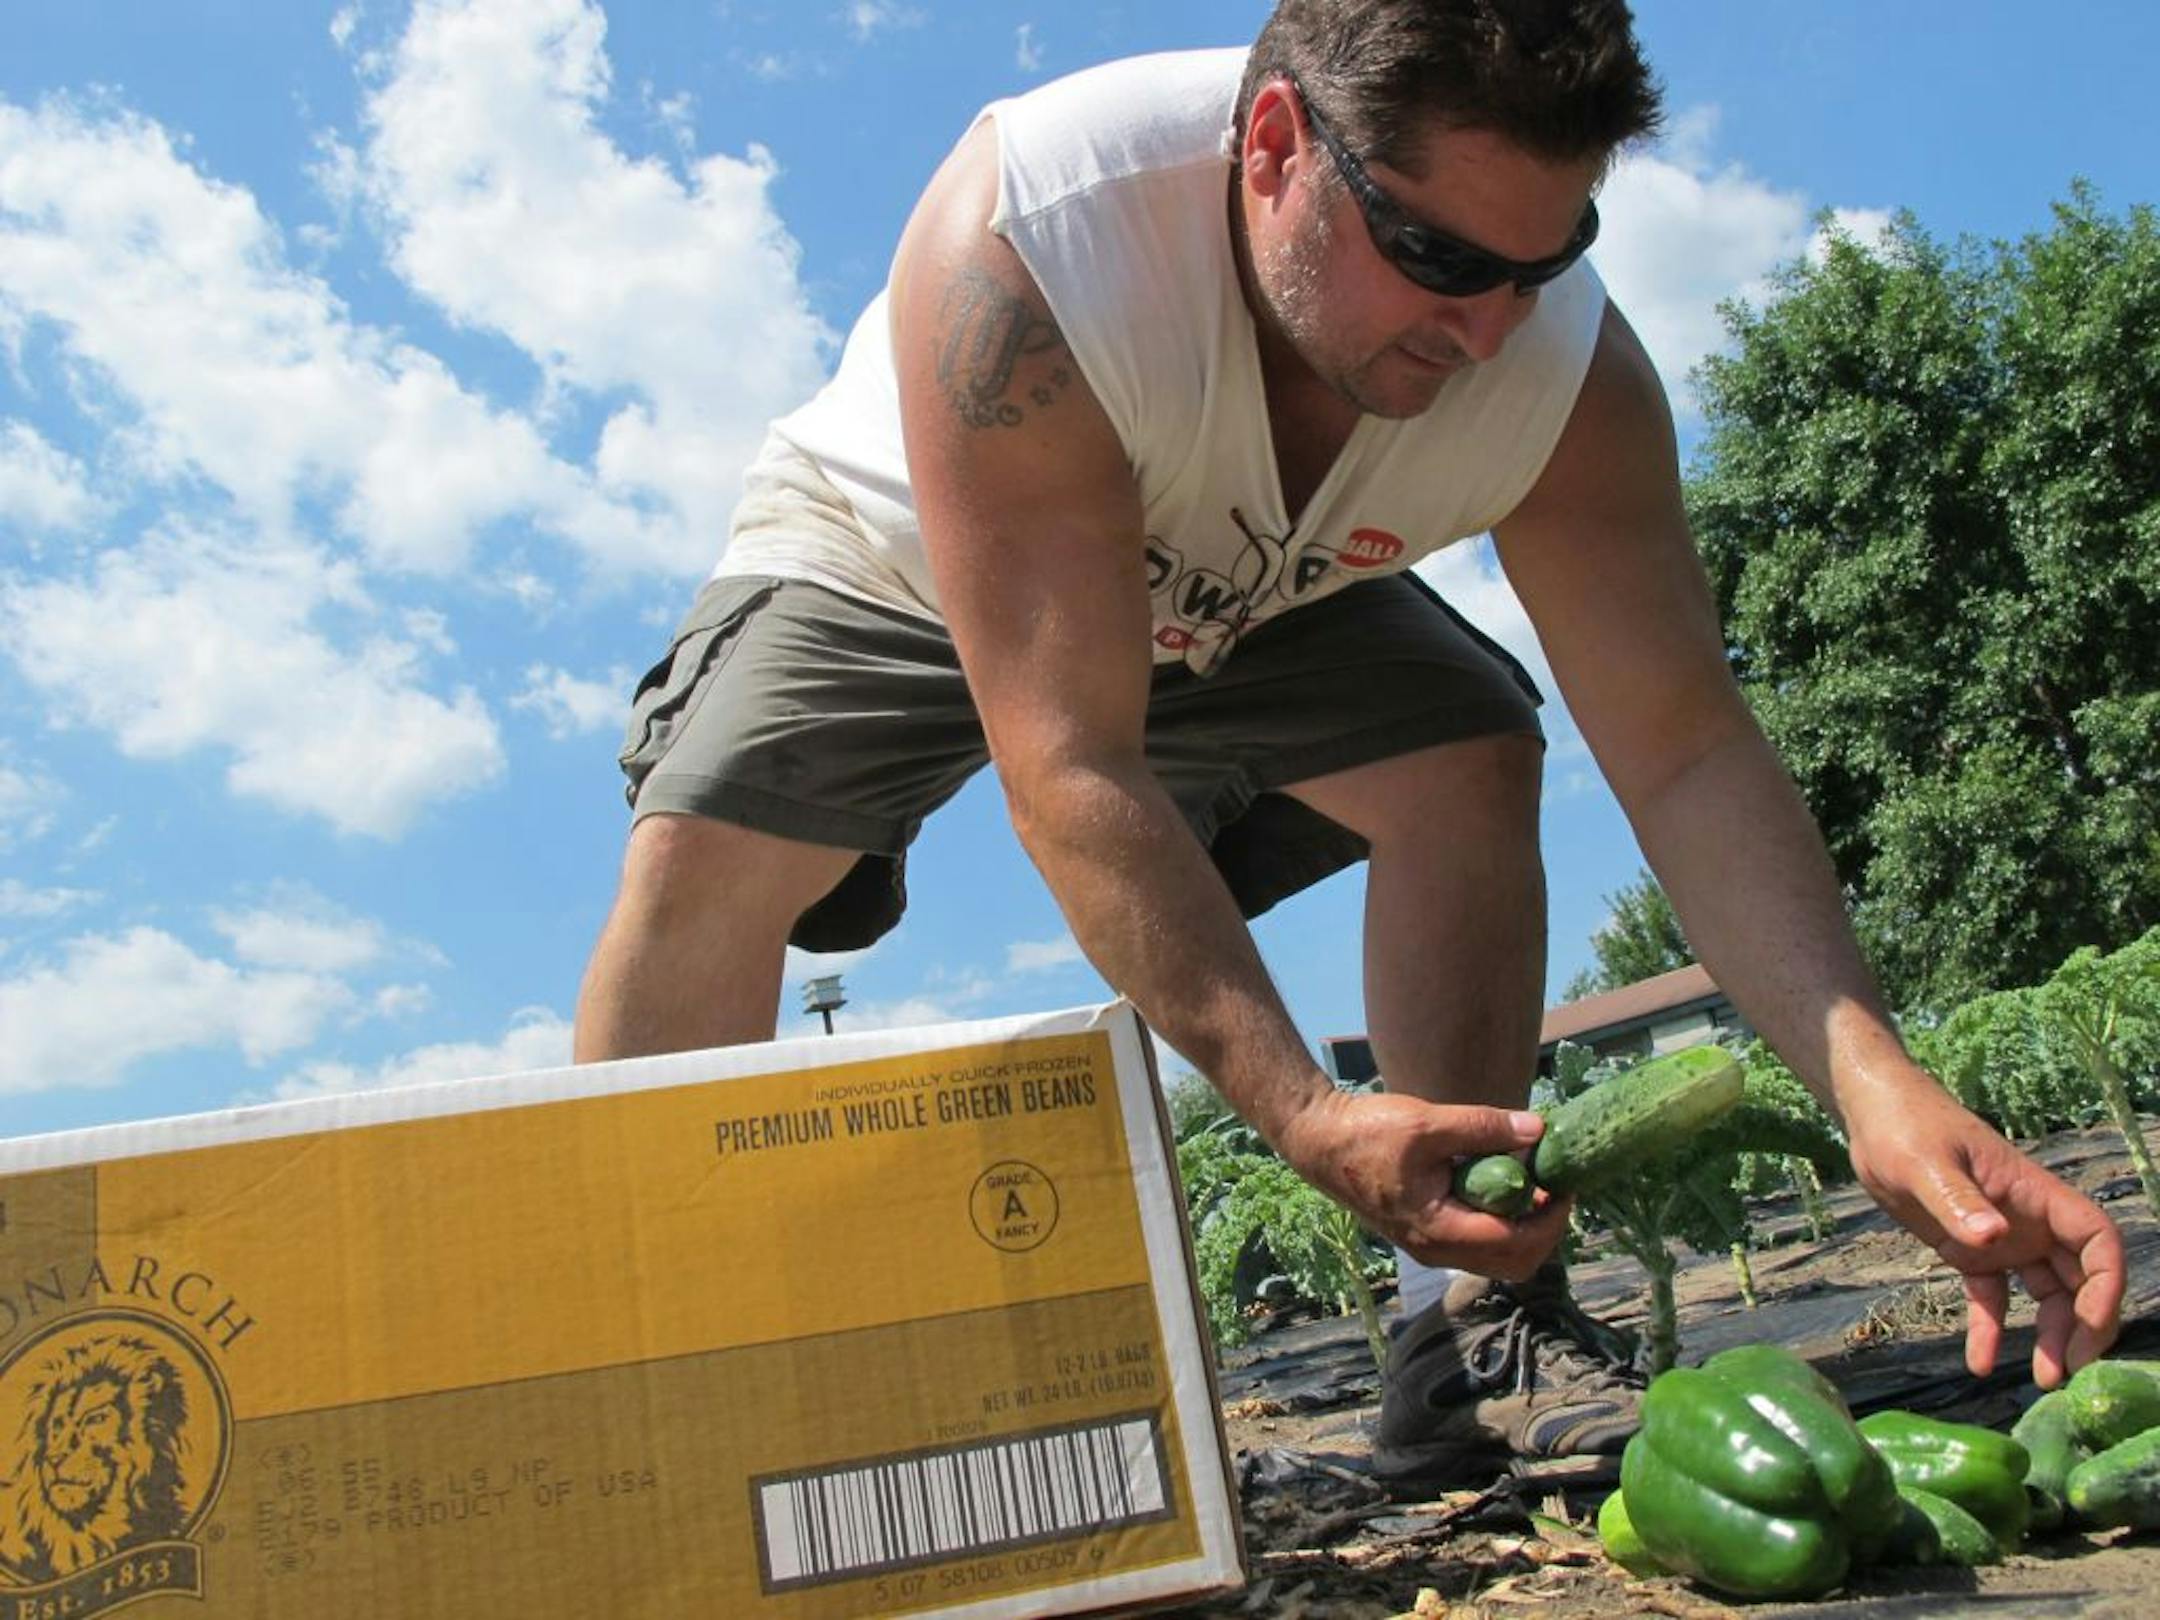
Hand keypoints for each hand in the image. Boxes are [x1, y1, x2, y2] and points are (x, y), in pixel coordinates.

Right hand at [1276, 1088, 1570, 1280]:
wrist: (1320, 1143)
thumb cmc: (1367, 1133)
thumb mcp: (1427, 1122)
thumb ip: (1483, 1127)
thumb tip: (1538, 1129)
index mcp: (1438, 1230)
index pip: (1514, 1242)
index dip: (1550, 1218)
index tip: (1564, 1182)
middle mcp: (1437, 1251)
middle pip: (1514, 1263)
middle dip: (1544, 1231)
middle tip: (1555, 1189)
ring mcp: (1431, 1247)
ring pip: (1499, 1259)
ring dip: (1525, 1229)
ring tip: (1534, 1186)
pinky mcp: (1428, 1236)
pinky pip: (1480, 1245)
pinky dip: (1503, 1224)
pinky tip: (1504, 1185)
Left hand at [1846, 1076, 2124, 1387]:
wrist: (1870, 1114)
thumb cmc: (1904, 1124)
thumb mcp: (1924, 1161)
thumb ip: (1957, 1199)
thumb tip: (1994, 1240)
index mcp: (2035, 1194)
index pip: (2097, 1241)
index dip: (2106, 1284)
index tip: (2089, 1327)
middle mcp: (2030, 1220)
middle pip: (2081, 1277)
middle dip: (2084, 1324)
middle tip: (2067, 1369)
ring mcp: (2003, 1237)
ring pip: (2046, 1294)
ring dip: (2049, 1335)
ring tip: (2040, 1380)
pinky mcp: (1969, 1250)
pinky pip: (1993, 1297)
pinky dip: (1990, 1328)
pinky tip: (1978, 1363)